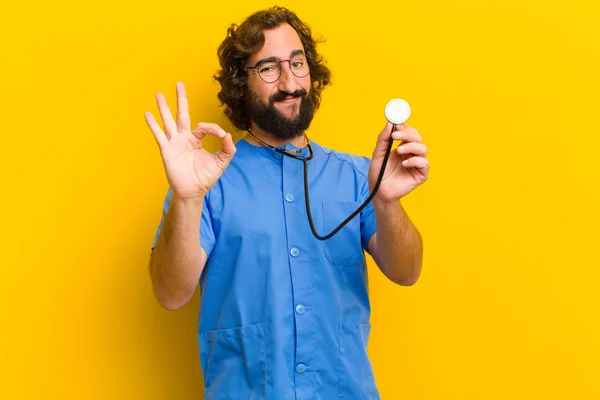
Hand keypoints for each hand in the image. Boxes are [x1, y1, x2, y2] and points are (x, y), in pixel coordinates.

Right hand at [144, 82, 235, 198]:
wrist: (193, 192)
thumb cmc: (204, 178)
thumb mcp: (220, 163)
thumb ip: (227, 149)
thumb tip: (227, 135)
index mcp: (196, 139)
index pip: (205, 127)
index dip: (214, 129)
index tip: (221, 136)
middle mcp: (184, 138)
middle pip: (182, 114)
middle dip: (181, 99)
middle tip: (179, 83)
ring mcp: (174, 143)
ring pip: (169, 121)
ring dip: (164, 108)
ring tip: (159, 94)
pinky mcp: (167, 150)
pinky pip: (159, 135)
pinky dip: (153, 125)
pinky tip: (147, 114)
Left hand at [368, 122, 428, 203]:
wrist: (379, 192)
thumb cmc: (379, 174)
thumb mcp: (378, 154)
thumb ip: (383, 139)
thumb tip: (389, 123)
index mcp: (403, 147)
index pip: (409, 133)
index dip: (405, 128)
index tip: (396, 126)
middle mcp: (412, 154)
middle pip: (418, 138)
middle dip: (407, 134)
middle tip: (395, 136)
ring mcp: (417, 164)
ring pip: (423, 149)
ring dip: (411, 146)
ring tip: (398, 151)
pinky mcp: (421, 175)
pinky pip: (424, 163)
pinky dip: (415, 161)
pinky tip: (404, 163)